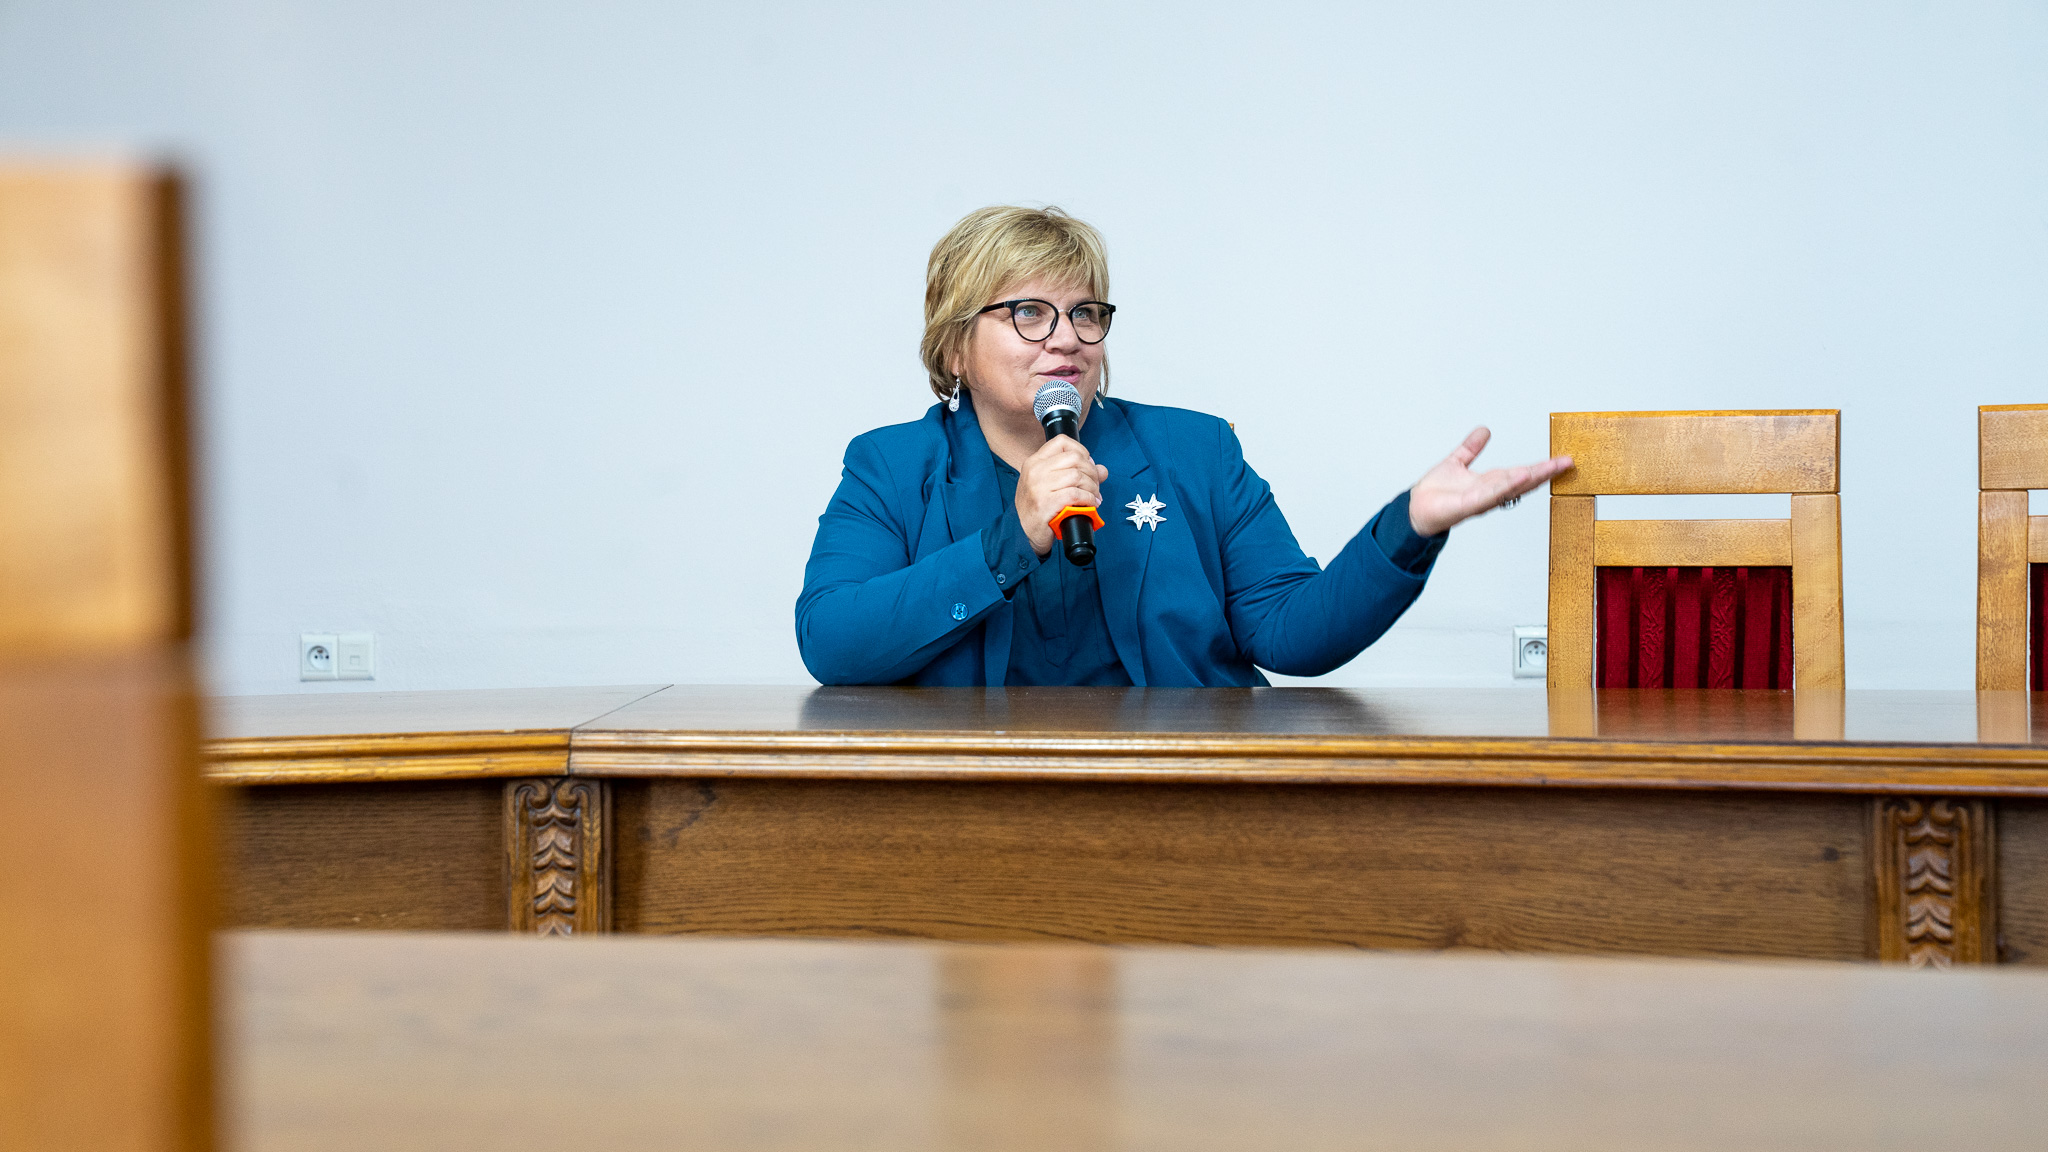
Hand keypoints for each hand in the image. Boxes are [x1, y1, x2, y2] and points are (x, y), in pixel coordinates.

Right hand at [1016, 435, 1107, 556]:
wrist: (1021, 532)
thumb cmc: (1038, 508)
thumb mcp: (1052, 485)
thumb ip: (1077, 473)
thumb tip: (1102, 470)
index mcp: (1035, 461)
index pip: (1062, 442)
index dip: (1081, 451)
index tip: (1088, 465)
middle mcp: (1035, 470)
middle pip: (1075, 458)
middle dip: (1091, 472)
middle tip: (1095, 486)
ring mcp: (1038, 486)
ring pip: (1077, 476)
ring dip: (1092, 487)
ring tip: (1094, 497)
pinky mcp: (1045, 503)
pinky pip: (1075, 494)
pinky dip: (1088, 499)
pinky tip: (1090, 504)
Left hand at [1407, 426, 1572, 536]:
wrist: (1416, 509)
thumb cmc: (1436, 492)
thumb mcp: (1456, 462)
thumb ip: (1470, 448)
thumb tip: (1484, 431)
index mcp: (1490, 482)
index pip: (1522, 472)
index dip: (1543, 466)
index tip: (1563, 459)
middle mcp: (1490, 492)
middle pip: (1522, 481)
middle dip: (1545, 472)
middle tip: (1567, 463)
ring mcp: (1480, 500)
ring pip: (1509, 488)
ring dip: (1528, 479)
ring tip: (1547, 468)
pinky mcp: (1467, 506)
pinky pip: (1488, 496)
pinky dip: (1504, 487)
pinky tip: (1517, 477)